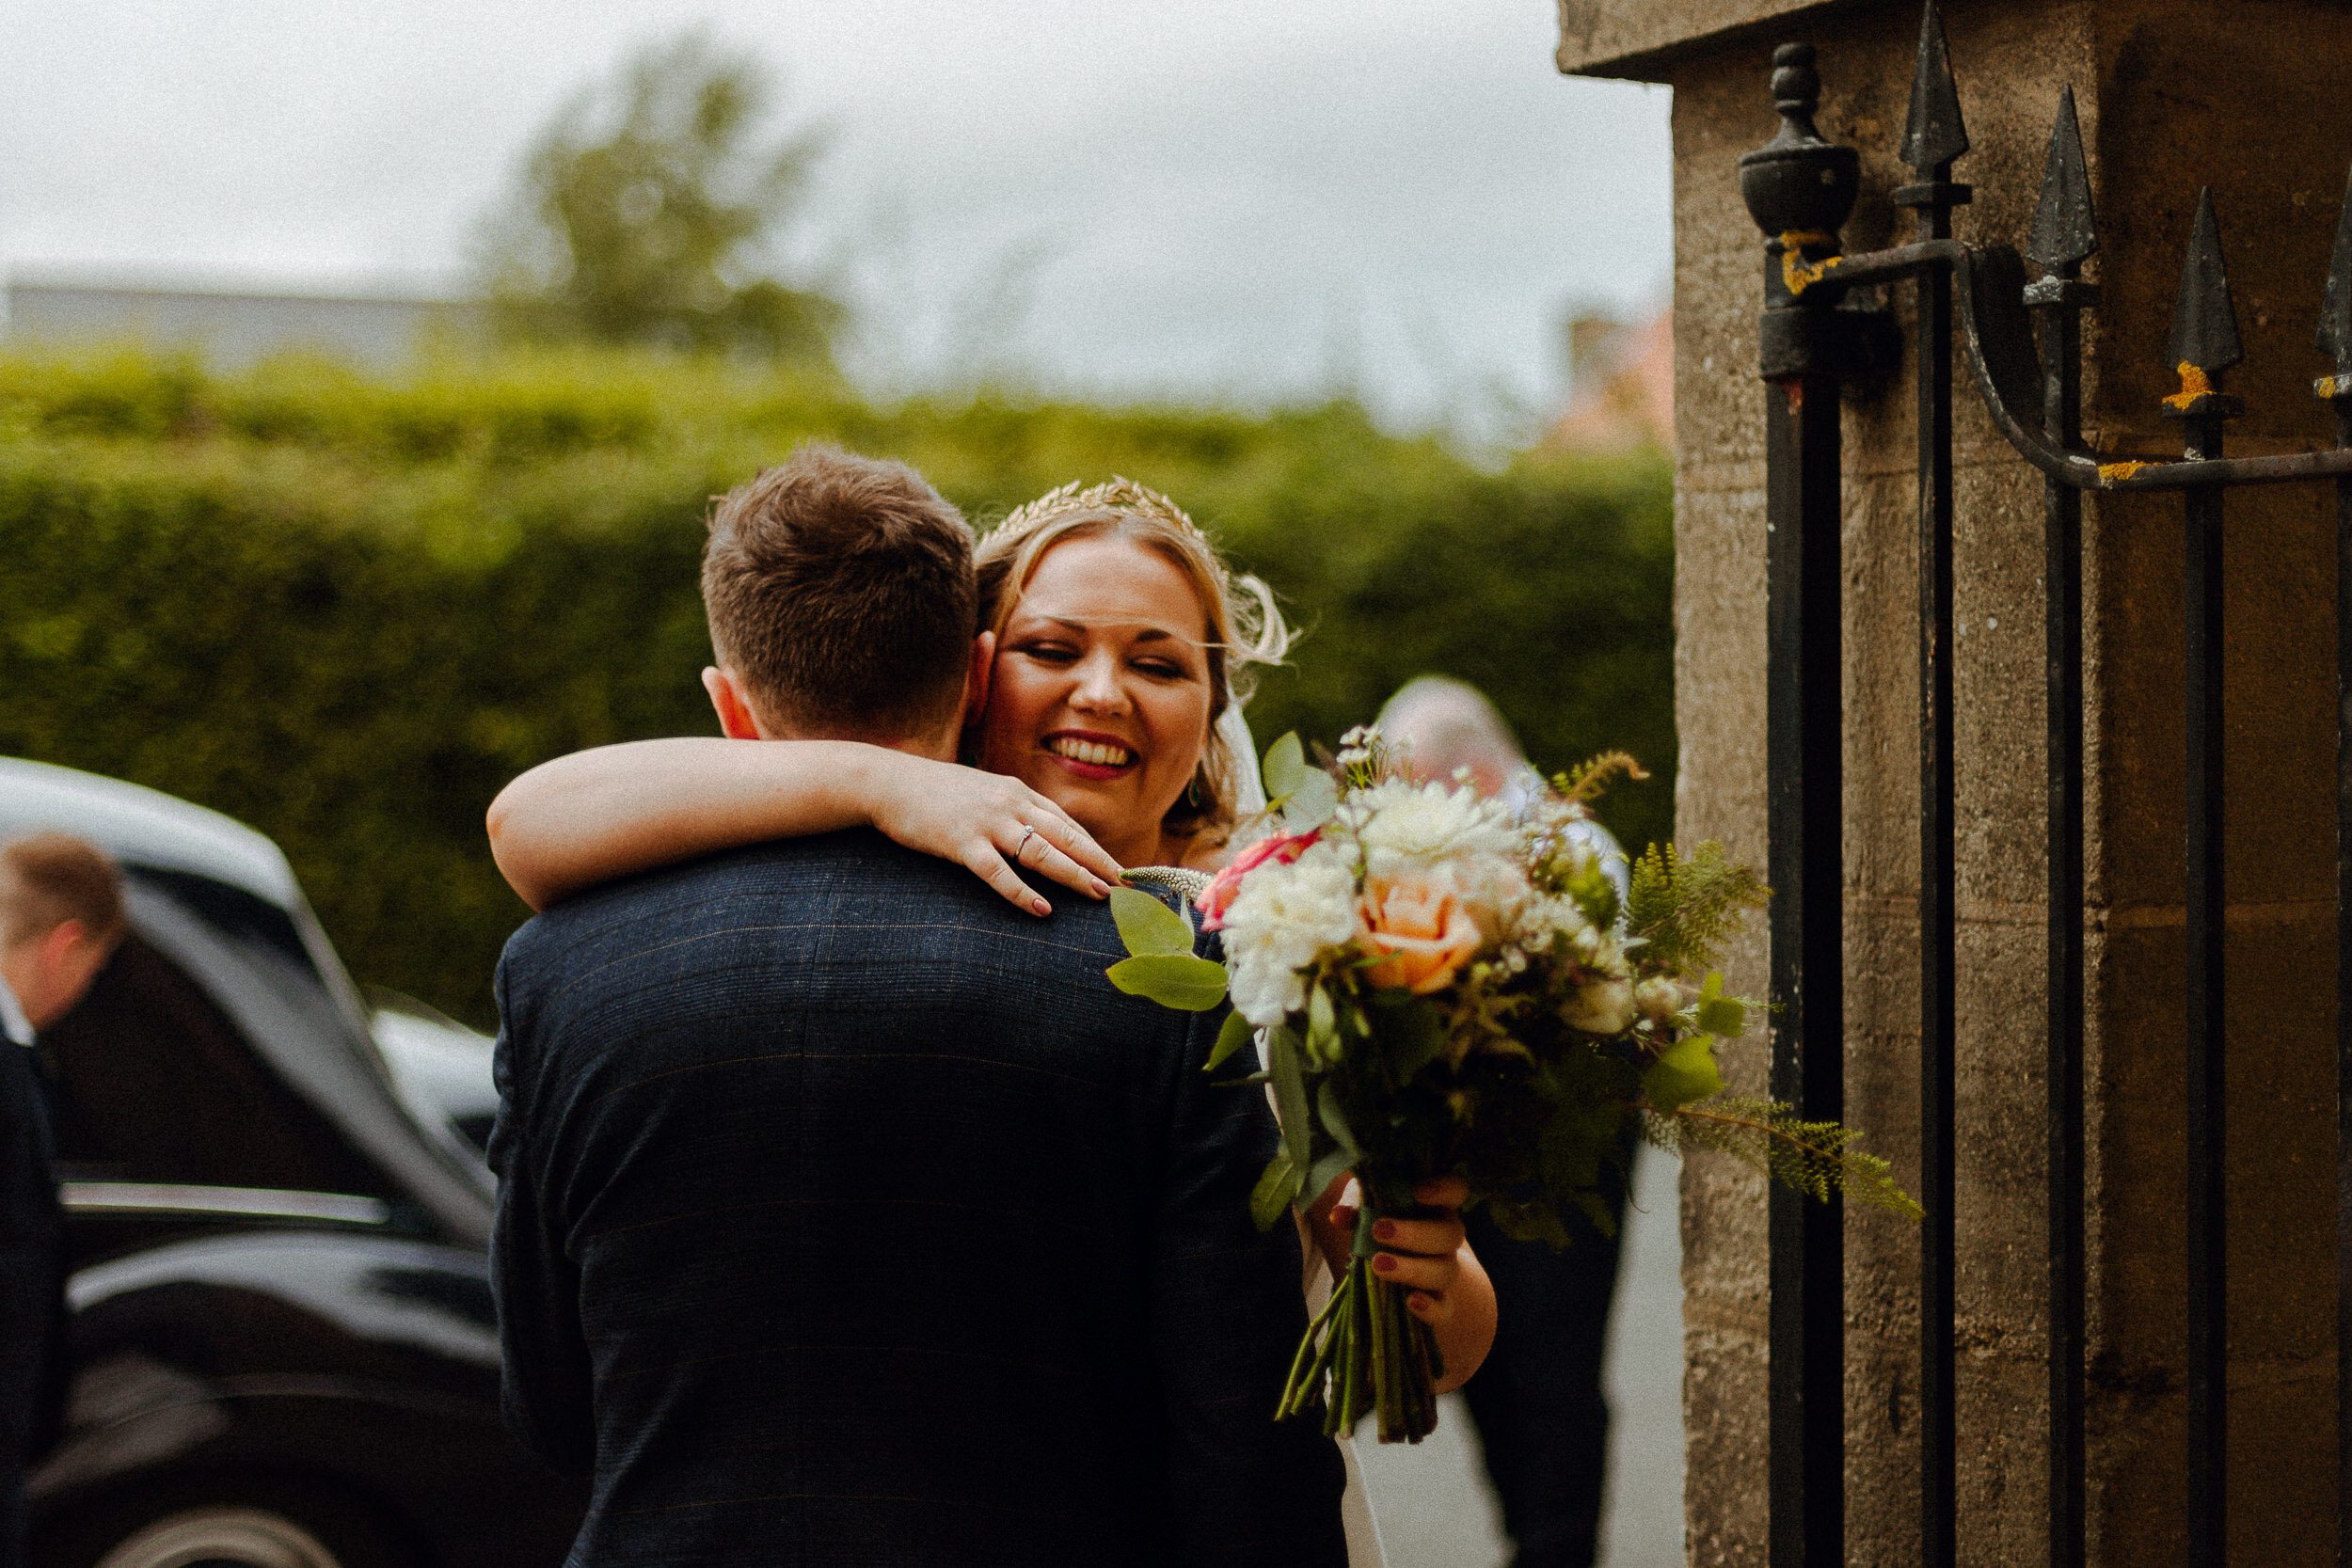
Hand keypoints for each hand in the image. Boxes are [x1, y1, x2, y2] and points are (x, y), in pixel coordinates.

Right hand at [864, 754, 1124, 915]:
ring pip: (1041, 851)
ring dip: (1073, 874)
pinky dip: (1022, 892)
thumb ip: (1013, 809)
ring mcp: (986, 822)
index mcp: (1017, 791)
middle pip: (1065, 835)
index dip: (1095, 847)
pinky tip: (1041, 910)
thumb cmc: (935, 792)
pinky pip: (998, 873)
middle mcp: (1009, 802)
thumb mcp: (983, 792)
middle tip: (1123, 885)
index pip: (1067, 822)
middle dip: (1098, 861)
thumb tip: (1041, 832)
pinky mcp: (961, 842)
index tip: (1118, 869)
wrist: (888, 782)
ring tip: (1097, 894)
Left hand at [1328, 1176, 1471, 1328]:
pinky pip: (1445, 1309)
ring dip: (1412, 1269)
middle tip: (1378, 1231)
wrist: (1393, 1258)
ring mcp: (1446, 1269)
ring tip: (1378, 1265)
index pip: (1457, 1190)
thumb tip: (1338, 1216)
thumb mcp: (1366, 1207)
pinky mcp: (1440, 1301)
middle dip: (1414, 1233)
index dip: (1444, 1189)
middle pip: (1450, 1234)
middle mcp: (1448, 1236)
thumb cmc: (1381, 1221)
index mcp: (1436, 1206)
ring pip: (1445, 1271)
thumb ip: (1355, 1206)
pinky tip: (1411, 1302)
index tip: (1418, 1192)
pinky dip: (1431, 1309)